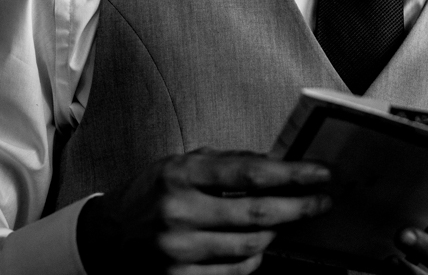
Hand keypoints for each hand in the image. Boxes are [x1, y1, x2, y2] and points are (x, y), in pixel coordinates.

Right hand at [77, 148, 332, 274]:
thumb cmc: (153, 194)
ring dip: (275, 235)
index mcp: (180, 174)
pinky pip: (234, 274)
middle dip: (299, 208)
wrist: (105, 238)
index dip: (294, 174)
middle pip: (258, 214)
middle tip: (322, 203)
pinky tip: (255, 247)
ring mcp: (175, 251)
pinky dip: (252, 261)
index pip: (251, 173)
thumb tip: (282, 163)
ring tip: (284, 223)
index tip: (323, 174)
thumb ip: (228, 164)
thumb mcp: (182, 165)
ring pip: (251, 248)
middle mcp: (177, 212)